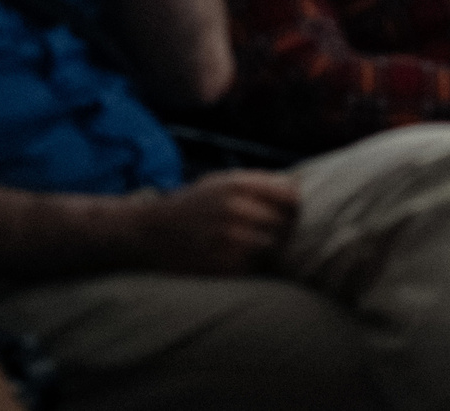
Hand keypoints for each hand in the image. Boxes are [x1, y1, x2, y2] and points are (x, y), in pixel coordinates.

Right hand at [127, 171, 300, 274]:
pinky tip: (235, 260)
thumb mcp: (221, 182)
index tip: (288, 213)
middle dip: (283, 230)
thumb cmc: (193, 206)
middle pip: (286, 223)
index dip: (294, 206)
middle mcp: (236, 208)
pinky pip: (256, 268)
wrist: (149, 233)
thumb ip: (259, 183)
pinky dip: (252, 266)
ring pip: (274, 247)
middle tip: (268, 234)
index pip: (291, 195)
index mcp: (238, 184)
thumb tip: (300, 188)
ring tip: (251, 247)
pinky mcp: (224, 266)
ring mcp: (230, 238)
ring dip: (268, 250)